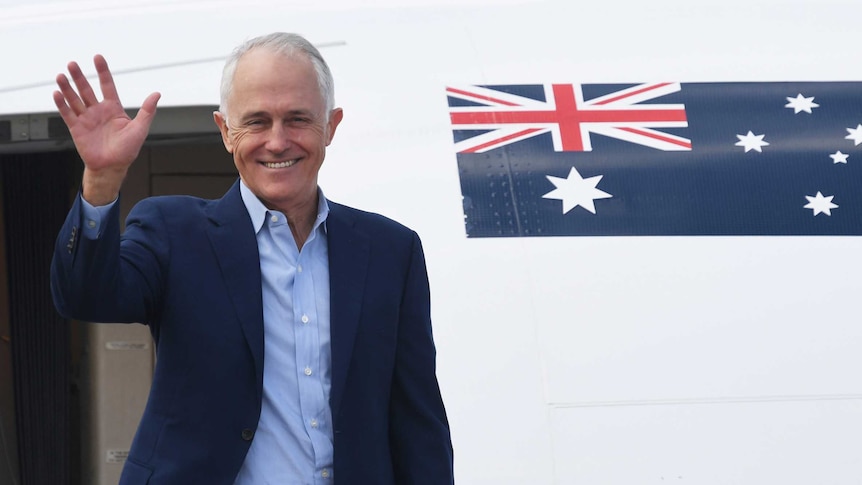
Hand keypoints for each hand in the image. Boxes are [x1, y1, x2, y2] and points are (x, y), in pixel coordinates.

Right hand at [53, 55, 159, 204]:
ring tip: (61, 76)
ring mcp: (86, 118)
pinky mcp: (76, 128)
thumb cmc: (127, 150)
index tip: (97, 57)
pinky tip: (57, 93)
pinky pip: (68, 114)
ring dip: (67, 88)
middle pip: (87, 89)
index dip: (103, 72)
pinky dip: (62, 104)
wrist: (112, 167)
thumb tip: (157, 94)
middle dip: (79, 77)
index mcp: (114, 108)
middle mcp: (98, 111)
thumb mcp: (140, 129)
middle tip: (72, 64)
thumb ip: (147, 111)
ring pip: (75, 99)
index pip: (107, 85)